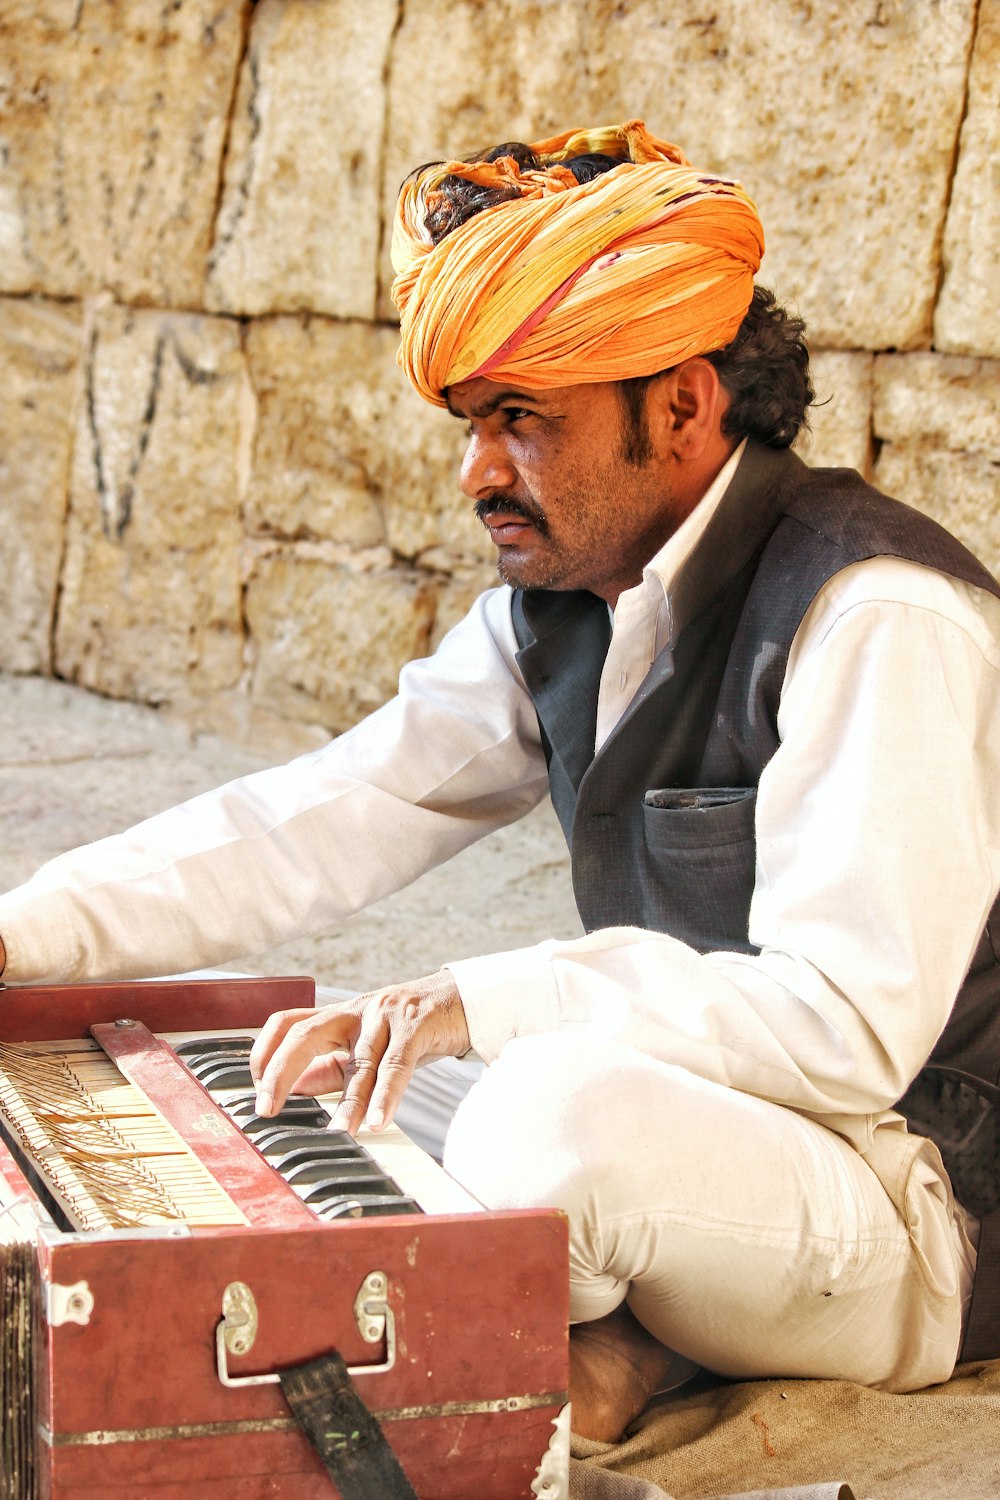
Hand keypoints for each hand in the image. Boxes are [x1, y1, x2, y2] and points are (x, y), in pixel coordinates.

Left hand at [248, 969, 470, 1135]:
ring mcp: (385, 1016)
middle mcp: (355, 1010)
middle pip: (304, 1033)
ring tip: (339, 1131)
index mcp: (339, 1014)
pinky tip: (378, 1121)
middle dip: (279, 1072)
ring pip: (358, 1060)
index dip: (264, 1052)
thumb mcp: (366, 1047)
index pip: (287, 1023)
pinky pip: (397, 1064)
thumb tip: (295, 1090)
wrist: (463, 1001)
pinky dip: (386, 1096)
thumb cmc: (410, 1028)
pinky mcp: (416, 1026)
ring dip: (348, 1101)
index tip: (256, 1090)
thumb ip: (331, 1067)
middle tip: (267, 1108)